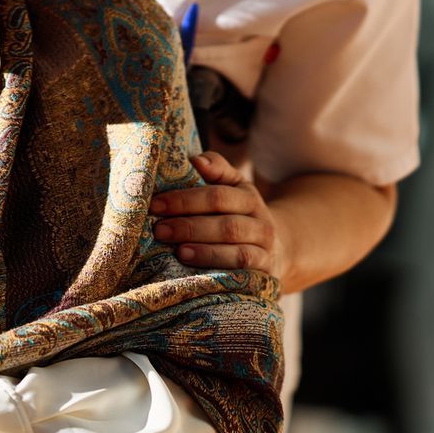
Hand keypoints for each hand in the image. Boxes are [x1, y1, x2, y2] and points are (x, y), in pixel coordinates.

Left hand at [150, 151, 289, 283]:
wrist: (278, 247)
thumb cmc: (240, 213)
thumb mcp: (234, 187)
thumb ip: (216, 170)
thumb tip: (196, 159)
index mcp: (248, 197)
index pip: (217, 196)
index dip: (185, 200)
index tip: (155, 205)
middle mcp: (260, 223)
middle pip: (226, 225)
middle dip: (190, 227)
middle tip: (159, 230)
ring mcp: (264, 249)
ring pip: (237, 251)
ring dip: (206, 252)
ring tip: (178, 252)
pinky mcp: (264, 272)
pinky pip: (244, 272)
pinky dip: (221, 270)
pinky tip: (198, 273)